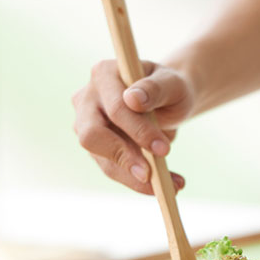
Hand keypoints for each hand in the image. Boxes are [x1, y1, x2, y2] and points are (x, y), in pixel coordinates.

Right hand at [72, 60, 194, 193]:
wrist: (168, 101)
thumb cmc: (170, 88)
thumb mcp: (172, 84)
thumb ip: (156, 88)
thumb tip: (133, 100)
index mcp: (104, 74)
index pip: (115, 108)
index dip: (138, 130)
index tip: (164, 150)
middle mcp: (88, 99)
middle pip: (92, 136)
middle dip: (125, 158)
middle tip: (152, 176)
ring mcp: (86, 125)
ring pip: (103, 160)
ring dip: (136, 178)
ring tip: (173, 185)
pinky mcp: (96, 148)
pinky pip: (113, 170)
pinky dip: (139, 182)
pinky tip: (167, 184)